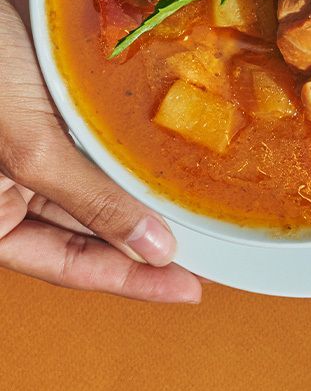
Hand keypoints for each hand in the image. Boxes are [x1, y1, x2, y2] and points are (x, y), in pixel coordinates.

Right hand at [0, 0, 200, 302]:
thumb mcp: (27, 145)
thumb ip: (89, 201)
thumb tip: (154, 251)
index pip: (68, 264)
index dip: (131, 280)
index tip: (191, 289)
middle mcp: (10, 185)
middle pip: (89, 228)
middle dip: (145, 238)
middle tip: (211, 249)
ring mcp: (34, 141)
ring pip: (101, 184)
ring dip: (146, 193)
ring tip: (204, 208)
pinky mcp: (53, 101)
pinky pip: (102, 136)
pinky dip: (136, 146)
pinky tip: (177, 152)